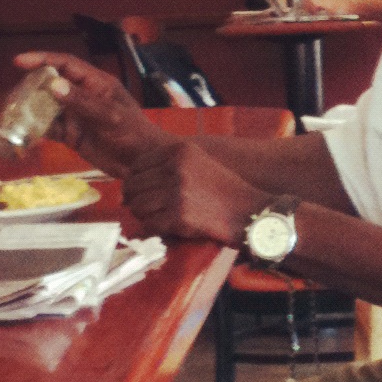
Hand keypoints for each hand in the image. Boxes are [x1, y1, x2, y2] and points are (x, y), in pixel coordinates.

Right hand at [12, 51, 166, 176]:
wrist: (143, 164)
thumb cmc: (134, 134)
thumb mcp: (110, 115)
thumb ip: (82, 101)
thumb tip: (53, 85)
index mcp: (95, 83)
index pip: (65, 64)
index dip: (42, 60)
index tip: (19, 61)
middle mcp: (82, 96)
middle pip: (51, 84)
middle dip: (31, 88)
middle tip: (13, 96)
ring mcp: (76, 115)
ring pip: (47, 107)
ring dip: (31, 110)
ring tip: (13, 114)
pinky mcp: (72, 135)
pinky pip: (50, 128)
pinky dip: (38, 130)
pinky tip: (25, 133)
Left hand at [120, 137, 268, 246]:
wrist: (250, 212)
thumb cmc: (225, 191)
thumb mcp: (198, 164)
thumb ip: (169, 165)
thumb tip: (132, 179)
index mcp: (179, 151)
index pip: (138, 165)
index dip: (135, 181)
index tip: (139, 192)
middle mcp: (176, 168)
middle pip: (133, 186)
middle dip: (135, 200)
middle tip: (144, 209)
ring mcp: (177, 191)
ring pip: (138, 206)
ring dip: (144, 216)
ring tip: (158, 218)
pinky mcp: (179, 215)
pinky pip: (150, 224)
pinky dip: (154, 229)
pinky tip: (166, 228)